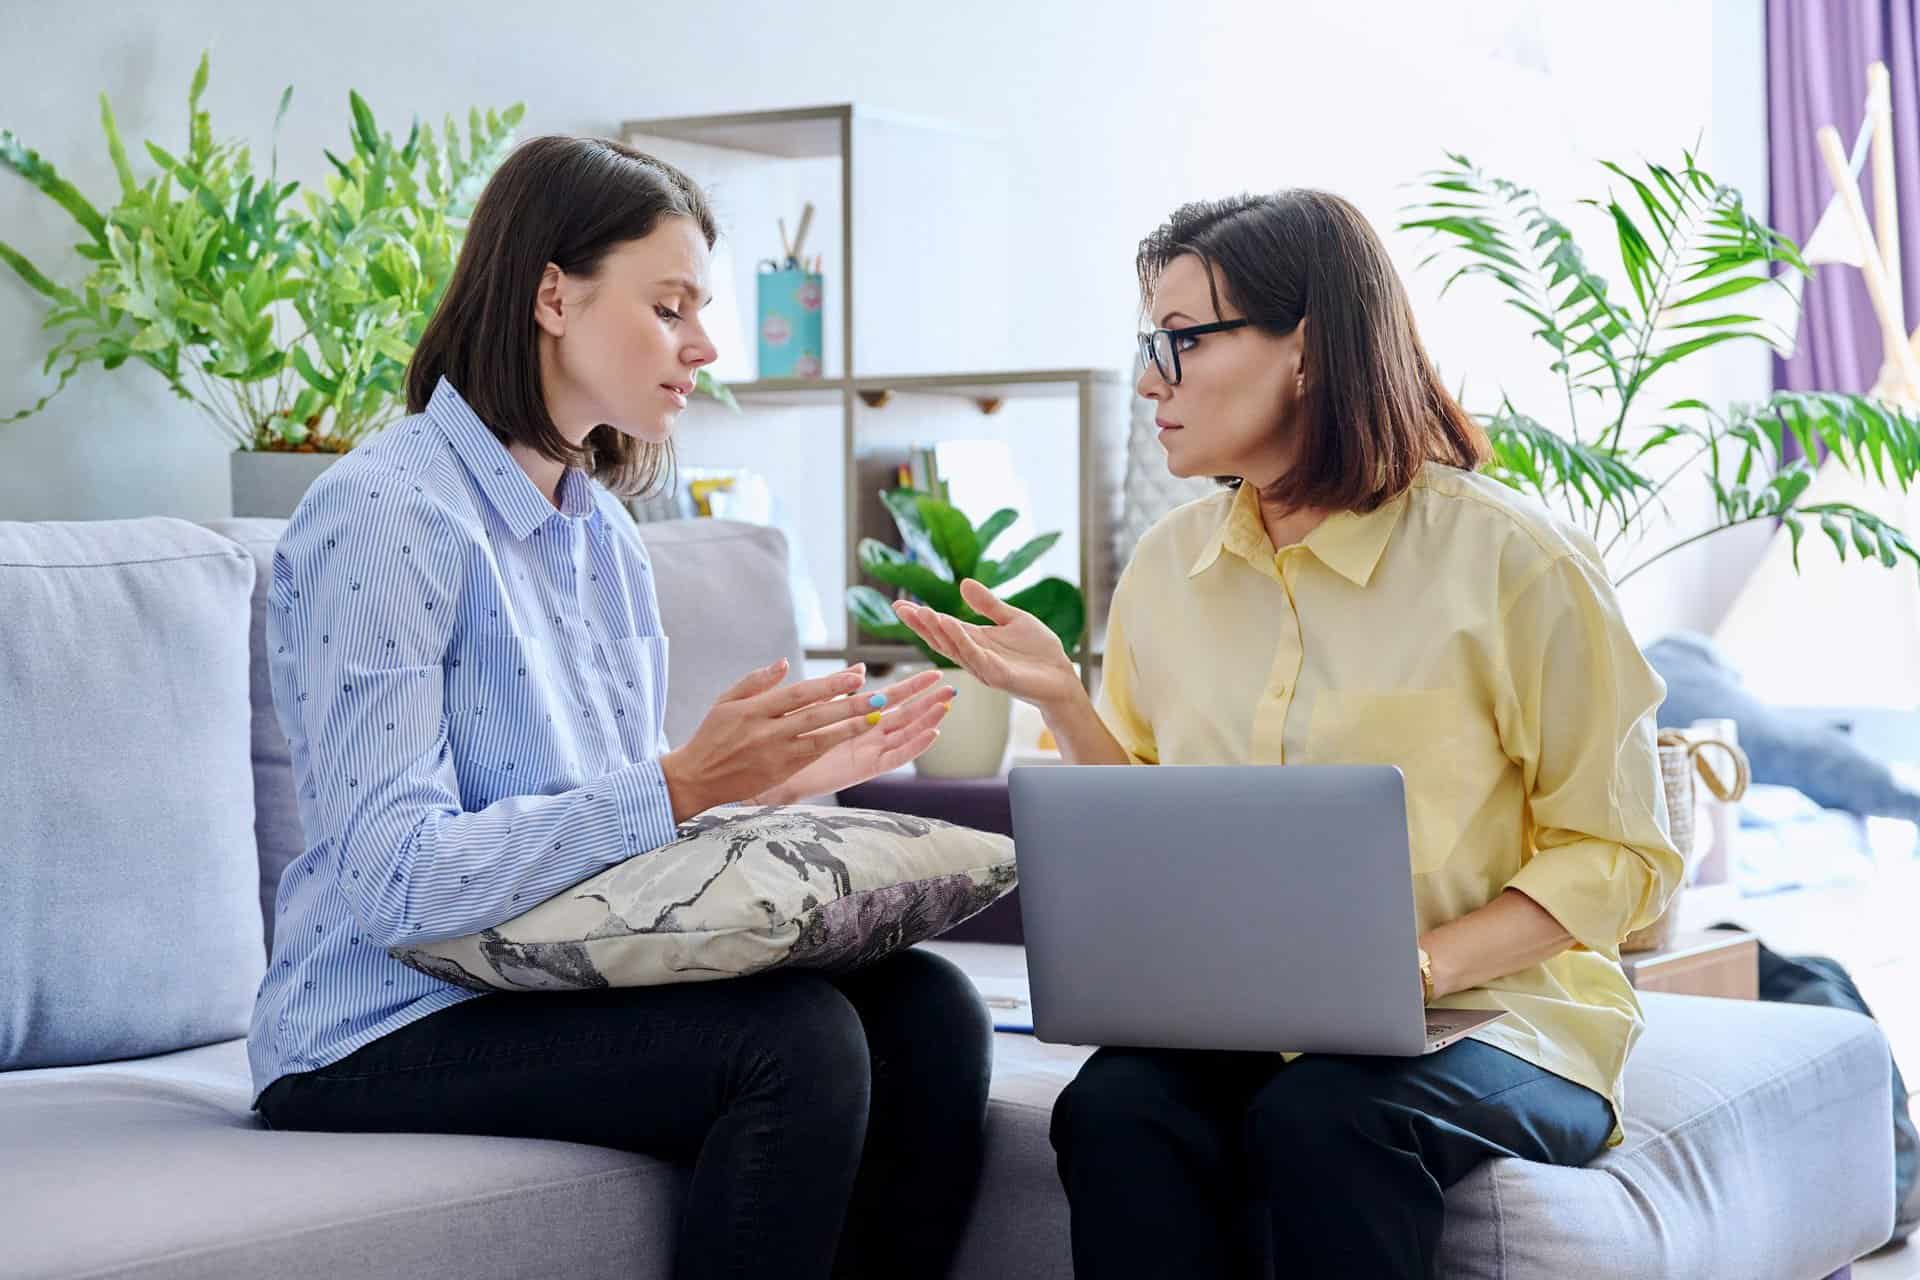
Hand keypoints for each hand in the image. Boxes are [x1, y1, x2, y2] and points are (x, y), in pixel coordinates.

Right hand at [660, 659, 889, 819]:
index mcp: (752, 710)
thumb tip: (785, 662)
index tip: (855, 675)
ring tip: (877, 715)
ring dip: (850, 727)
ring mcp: (774, 755)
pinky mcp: (779, 772)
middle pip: (815, 715)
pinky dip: (834, 743)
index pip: (798, 694)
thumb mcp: (726, 700)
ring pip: (820, 738)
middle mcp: (766, 732)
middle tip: (878, 694)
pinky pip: (813, 756)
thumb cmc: (712, 735)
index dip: (829, 684)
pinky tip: (855, 735)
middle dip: (850, 704)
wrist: (697, 777)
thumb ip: (756, 681)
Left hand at [758, 669, 956, 802]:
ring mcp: (868, 751)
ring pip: (905, 733)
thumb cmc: (789, 739)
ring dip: (927, 719)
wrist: (769, 770)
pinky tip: (932, 732)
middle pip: (906, 714)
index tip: (934, 673)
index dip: (913, 686)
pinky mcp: (865, 768)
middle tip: (952, 686)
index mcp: (858, 719)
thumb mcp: (818, 707)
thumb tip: (860, 667)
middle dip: (928, 701)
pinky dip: (915, 745)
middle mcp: (868, 735)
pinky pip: (895, 756)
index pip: (892, 698)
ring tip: (947, 705)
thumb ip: (840, 688)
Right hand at [892, 579, 1078, 707]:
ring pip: (954, 648)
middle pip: (940, 639)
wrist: (1063, 675)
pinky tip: (950, 623)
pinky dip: (961, 640)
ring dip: (937, 630)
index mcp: (975, 641)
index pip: (943, 627)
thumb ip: (988, 604)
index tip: (899, 604)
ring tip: (922, 611)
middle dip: (920, 624)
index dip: (921, 617)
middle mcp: (974, 656)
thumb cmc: (1039, 651)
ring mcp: (984, 667)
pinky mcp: (998, 675)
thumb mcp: (1012, 618)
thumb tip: (963, 582)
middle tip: (900, 607)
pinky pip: (975, 656)